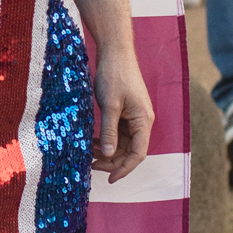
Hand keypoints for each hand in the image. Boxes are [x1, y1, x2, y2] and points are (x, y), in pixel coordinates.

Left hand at [92, 44, 153, 182]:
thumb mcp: (110, 104)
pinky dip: (106, 140)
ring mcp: (133, 117)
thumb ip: (110, 131)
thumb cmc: (115, 75)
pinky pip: (118, 133)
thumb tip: (109, 155)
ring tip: (89, 156)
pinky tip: (92, 143)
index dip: (125, 169)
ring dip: (108, 152)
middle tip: (92, 166)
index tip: (111, 179)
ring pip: (123, 144)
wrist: (115, 52)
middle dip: (113, 162)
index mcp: (143, 121)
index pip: (138, 153)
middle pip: (130, 151)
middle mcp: (141, 121)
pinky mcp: (125, 113)